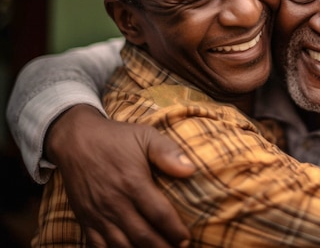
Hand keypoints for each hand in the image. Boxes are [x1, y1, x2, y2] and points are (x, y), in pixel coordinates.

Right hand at [46, 104, 195, 246]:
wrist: (75, 140)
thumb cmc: (116, 138)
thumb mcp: (146, 136)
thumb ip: (169, 152)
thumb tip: (191, 170)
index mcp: (133, 182)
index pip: (159, 215)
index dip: (175, 230)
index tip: (186, 239)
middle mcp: (115, 202)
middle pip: (143, 236)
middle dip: (162, 247)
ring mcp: (98, 213)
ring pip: (122, 245)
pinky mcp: (85, 219)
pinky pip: (98, 246)